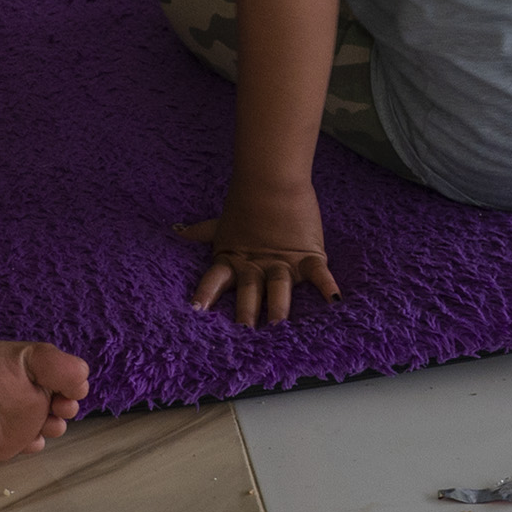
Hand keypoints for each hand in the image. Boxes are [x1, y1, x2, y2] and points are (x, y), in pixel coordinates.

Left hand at [176, 180, 337, 326]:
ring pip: (279, 286)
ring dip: (279, 306)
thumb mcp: (222, 224)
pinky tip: (334, 301)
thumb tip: (178, 230)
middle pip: (249, 291)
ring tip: (278, 325)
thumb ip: (202, 232)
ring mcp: (282, 261)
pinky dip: (326, 285)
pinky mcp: (308, 255)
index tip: (196, 312)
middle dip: (246, 312)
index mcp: (234, 259)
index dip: (205, 294)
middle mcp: (256, 265)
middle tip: (243, 333)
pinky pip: (318, 273)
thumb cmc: (246, 202)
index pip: (215, 280)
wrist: (273, 178)